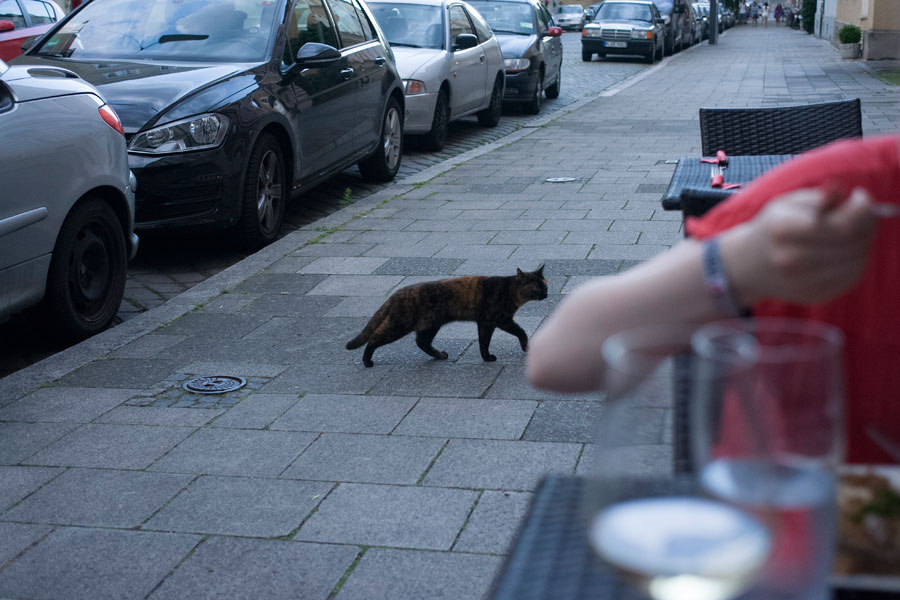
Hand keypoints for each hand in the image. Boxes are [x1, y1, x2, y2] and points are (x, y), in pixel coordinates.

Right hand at [719, 186, 877, 305]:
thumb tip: (846, 195)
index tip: (859, 197)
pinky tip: (844, 250)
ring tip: (850, 231)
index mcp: (782, 229)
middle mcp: (790, 258)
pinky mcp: (814, 295)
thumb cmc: (774, 227)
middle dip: (865, 222)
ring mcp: (802, 281)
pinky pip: (852, 276)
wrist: (749, 265)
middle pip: (852, 241)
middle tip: (860, 213)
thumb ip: (818, 196)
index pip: (842, 224)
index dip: (861, 208)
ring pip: (856, 259)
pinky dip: (856, 260)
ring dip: (862, 242)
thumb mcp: (788, 203)